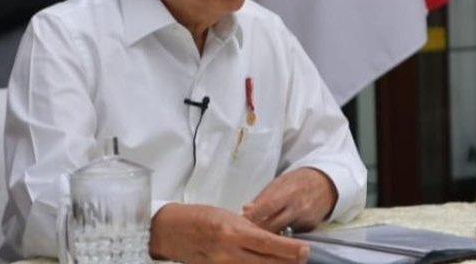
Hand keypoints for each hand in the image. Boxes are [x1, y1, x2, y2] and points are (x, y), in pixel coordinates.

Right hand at [151, 203, 308, 262]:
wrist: (171, 231)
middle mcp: (228, 253)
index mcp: (232, 232)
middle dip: (287, 262)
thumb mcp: (228, 216)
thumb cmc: (200, 217)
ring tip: (284, 262)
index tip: (305, 250)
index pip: (268, 243)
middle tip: (301, 258)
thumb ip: (250, 230)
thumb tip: (273, 240)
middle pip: (266, 263)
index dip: (289, 249)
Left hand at [242, 167, 337, 233]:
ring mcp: (305, 218)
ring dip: (269, 233)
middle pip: (273, 225)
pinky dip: (283, 233)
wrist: (325, 184)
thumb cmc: (298, 181)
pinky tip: (278, 229)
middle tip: (247, 231)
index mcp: (288, 191)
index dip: (252, 216)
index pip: (267, 206)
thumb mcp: (279, 182)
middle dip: (258, 229)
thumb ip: (262, 196)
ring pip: (281, 232)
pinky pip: (291, 233)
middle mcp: (297, 206)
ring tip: (260, 230)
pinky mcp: (310, 227)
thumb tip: (246, 209)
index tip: (241, 221)